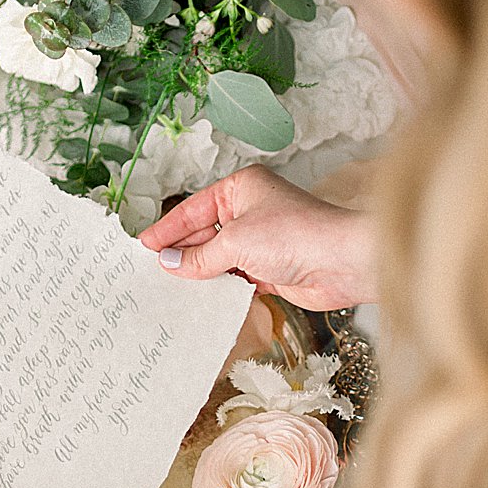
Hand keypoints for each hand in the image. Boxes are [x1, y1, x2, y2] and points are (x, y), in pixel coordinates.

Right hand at [139, 166, 375, 310]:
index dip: (168, 228)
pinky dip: (222, 288)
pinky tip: (202, 299)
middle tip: (153, 272)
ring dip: (201, 273)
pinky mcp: (272, 270)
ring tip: (170, 289)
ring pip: (220, 258)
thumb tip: (171, 263)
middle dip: (182, 252)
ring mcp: (262, 241)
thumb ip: (201, 255)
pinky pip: (237, 278)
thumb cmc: (297, 235)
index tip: (144, 245)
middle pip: (205, 233)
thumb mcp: (237, 242)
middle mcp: (251, 211)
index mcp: (241, 189)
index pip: (194, 209)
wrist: (344, 262)